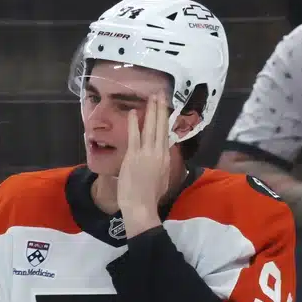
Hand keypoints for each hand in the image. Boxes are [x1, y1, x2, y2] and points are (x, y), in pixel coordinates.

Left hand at [117, 94, 169, 234]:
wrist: (141, 206)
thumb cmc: (150, 197)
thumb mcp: (163, 180)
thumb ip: (163, 166)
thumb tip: (164, 159)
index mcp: (166, 159)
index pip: (166, 135)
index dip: (166, 120)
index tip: (166, 108)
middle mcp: (159, 153)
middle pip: (162, 127)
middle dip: (161, 109)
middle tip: (161, 94)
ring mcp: (147, 153)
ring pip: (152, 128)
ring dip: (152, 111)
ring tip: (152, 97)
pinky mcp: (134, 156)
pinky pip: (135, 135)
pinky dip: (135, 123)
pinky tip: (134, 112)